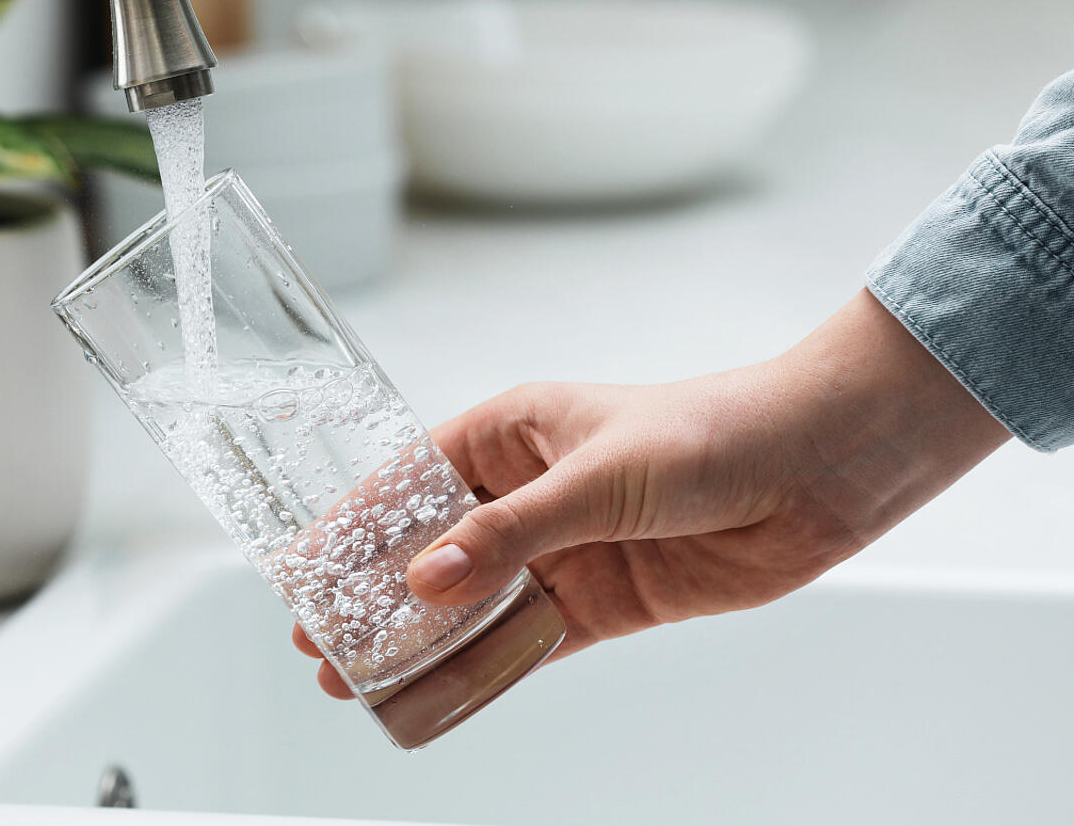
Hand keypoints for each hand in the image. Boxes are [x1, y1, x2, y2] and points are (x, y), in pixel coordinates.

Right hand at [295, 290, 1007, 697]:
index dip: (354, 527)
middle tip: (319, 641)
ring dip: (421, 639)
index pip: (410, 482)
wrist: (817, 469)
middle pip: (432, 549)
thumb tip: (425, 581)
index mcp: (511, 432)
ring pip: (473, 601)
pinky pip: (530, 639)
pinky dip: (487, 666)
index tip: (304, 569)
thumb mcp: (594, 476)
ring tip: (361, 676)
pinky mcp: (604, 599)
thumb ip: (508, 533)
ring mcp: (563, 548)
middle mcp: (528, 490)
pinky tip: (442, 690)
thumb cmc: (710, 433)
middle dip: (375, 594)